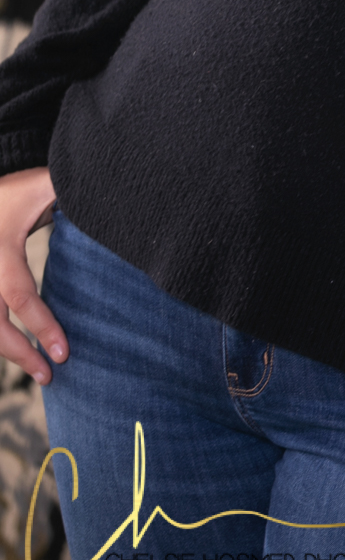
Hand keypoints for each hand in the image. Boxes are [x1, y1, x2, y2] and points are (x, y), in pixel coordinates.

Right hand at [0, 168, 65, 383]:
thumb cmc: (24, 188)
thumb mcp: (47, 184)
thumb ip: (75, 192)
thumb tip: (117, 201)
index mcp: (2, 245)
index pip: (19, 294)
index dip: (40, 324)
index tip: (63, 352)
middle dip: (20, 353)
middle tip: (51, 375)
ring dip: (11, 352)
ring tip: (43, 374)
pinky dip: (3, 339)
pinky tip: (25, 354)